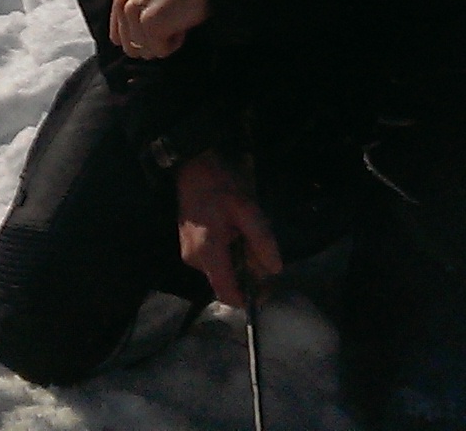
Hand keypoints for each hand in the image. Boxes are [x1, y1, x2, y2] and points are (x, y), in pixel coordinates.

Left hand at [110, 0, 207, 59]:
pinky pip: (160, 51)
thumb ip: (134, 12)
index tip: (160, 23)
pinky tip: (181, 23)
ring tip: (176, 19)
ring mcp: (134, 13)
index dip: (142, 38)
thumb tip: (132, 43)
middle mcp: (122, 2)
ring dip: (165, 41)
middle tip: (170, 20)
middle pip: (131, 48)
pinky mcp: (149, 23)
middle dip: (153, 41)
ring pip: (146, 52)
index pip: (118, 37)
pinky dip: (175, 43)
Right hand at [175, 152, 280, 307]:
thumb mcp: (248, 208)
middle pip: (228, 281)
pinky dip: (230, 253)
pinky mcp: (191, 248)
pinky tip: (235, 232)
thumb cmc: (220, 185)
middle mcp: (195, 260)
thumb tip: (275, 270)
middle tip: (260, 247)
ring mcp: (190, 255)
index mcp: (208, 252)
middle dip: (248, 271)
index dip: (248, 299)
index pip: (227, 293)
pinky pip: (216, 261)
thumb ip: (261, 240)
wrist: (192, 167)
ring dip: (240, 260)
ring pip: (223, 271)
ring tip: (246, 233)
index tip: (267, 289)